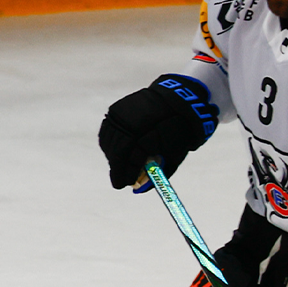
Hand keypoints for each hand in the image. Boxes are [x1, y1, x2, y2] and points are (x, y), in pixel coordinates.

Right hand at [97, 74, 217, 190]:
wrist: (177, 97)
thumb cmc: (179, 128)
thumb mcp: (176, 151)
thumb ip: (160, 170)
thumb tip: (140, 189)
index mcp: (148, 132)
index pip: (131, 158)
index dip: (127, 173)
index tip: (125, 184)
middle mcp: (131, 122)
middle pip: (117, 152)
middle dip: (118, 169)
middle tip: (121, 181)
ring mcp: (121, 115)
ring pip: (109, 143)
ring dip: (114, 157)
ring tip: (121, 166)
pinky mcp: (116, 110)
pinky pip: (108, 132)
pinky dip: (111, 145)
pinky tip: (117, 151)